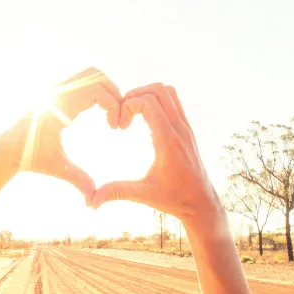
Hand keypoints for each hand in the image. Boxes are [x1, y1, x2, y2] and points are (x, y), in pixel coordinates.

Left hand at [4, 67, 121, 206]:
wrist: (9, 149)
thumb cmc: (32, 159)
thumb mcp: (58, 168)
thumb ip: (78, 181)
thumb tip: (92, 202)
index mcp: (59, 106)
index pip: (97, 91)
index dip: (114, 105)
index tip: (116, 128)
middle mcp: (58, 91)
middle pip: (97, 75)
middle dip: (115, 93)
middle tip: (119, 118)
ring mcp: (57, 87)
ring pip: (91, 74)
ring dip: (107, 90)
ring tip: (112, 115)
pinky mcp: (58, 89)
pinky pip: (84, 80)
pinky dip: (98, 91)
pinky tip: (100, 113)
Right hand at [90, 83, 222, 222]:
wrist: (202, 203)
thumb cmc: (174, 199)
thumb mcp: (144, 195)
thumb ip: (117, 192)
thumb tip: (92, 201)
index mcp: (168, 141)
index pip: (148, 103)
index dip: (128, 106)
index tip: (120, 126)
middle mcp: (179, 130)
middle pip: (158, 90)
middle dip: (135, 95)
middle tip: (123, 114)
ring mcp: (186, 128)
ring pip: (168, 92)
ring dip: (147, 95)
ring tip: (132, 113)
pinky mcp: (187, 130)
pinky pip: (174, 102)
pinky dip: (157, 102)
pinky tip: (145, 120)